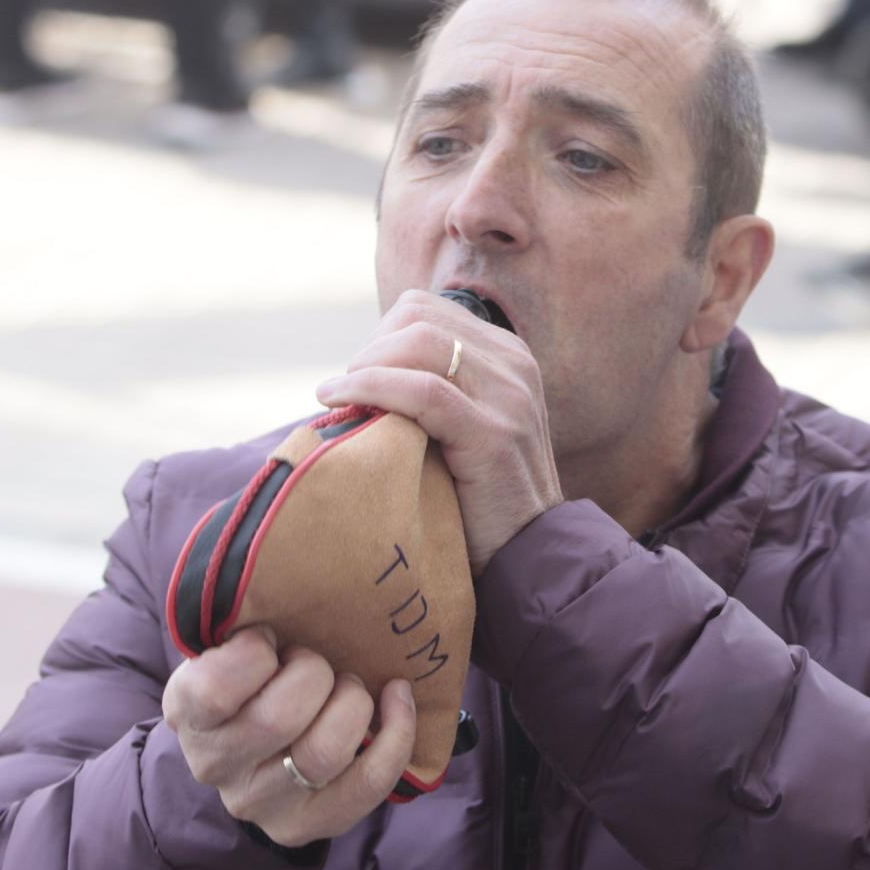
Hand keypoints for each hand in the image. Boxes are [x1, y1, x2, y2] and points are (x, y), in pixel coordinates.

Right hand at [163, 627, 417, 848]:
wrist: (246, 744)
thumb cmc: (251, 672)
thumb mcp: (229, 638)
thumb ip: (244, 611)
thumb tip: (288, 562)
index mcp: (188, 710)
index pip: (215, 688)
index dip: (255, 652)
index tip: (269, 637)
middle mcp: (215, 765)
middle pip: (279, 718)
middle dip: (314, 673)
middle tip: (317, 660)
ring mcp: (261, 804)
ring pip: (325, 752)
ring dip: (352, 703)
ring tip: (348, 685)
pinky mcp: (310, 824)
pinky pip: (369, 783)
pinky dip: (396, 733)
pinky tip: (397, 696)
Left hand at [315, 290, 564, 572]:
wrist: (530, 558)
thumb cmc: (481, 501)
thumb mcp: (466, 429)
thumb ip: (435, 392)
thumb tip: (359, 371)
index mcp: (509, 357)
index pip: (425, 311)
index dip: (377, 337)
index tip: (355, 377)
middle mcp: (514, 365)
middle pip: (417, 317)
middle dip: (368, 349)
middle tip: (344, 393)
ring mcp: (509, 396)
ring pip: (419, 342)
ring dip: (365, 365)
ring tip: (339, 399)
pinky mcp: (493, 434)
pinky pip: (422, 390)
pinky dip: (371, 387)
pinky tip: (340, 402)